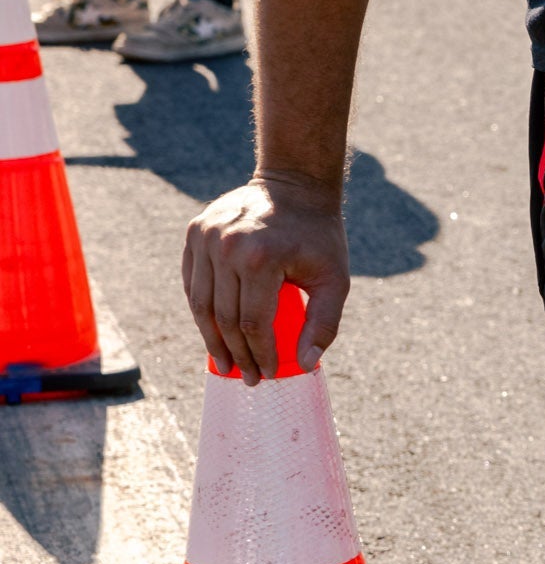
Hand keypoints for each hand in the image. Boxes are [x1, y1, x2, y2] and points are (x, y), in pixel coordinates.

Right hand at [183, 174, 350, 383]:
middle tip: (246, 377)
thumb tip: (304, 365)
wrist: (296, 186)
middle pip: (224, 317)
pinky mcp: (195, 231)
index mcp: (261, 258)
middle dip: (236, 354)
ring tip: (225, 363)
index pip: (253, 323)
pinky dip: (200, 309)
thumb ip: (323, 324)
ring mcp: (206, 236)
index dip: (259, 354)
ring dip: (211, 339)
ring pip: (200, 303)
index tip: (266, 374)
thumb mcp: (334, 280)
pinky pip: (191, 281)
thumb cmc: (319, 238)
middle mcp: (226, 246)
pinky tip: (213, 331)